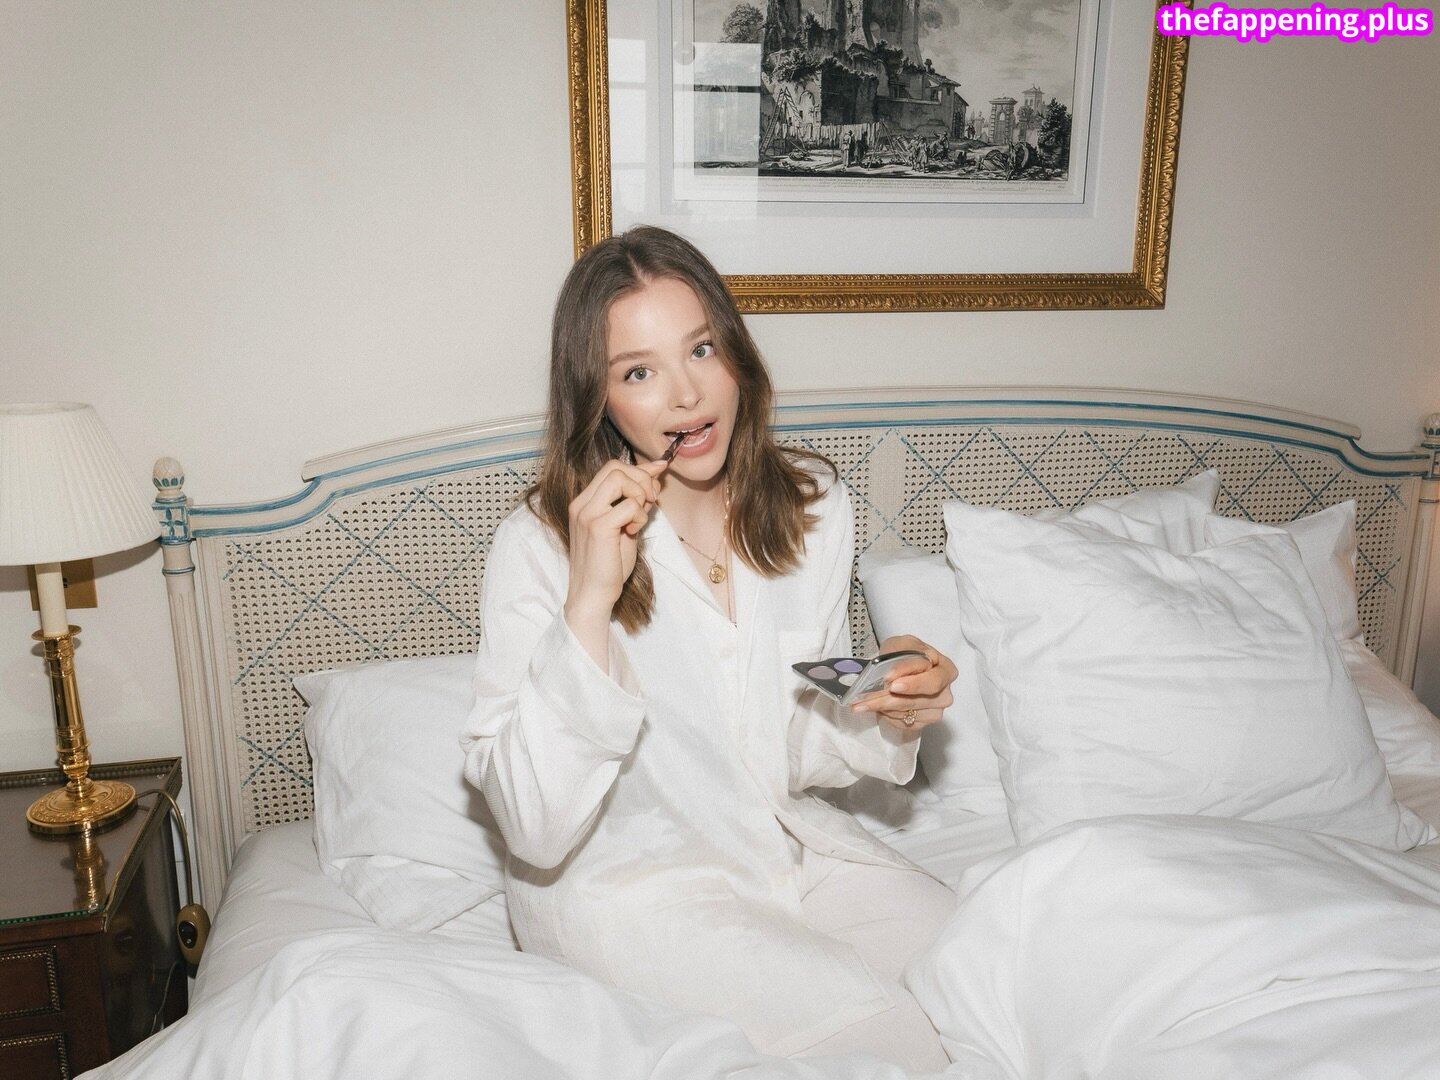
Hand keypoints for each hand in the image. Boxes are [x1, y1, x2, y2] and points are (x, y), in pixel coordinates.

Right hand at [563, 457, 668, 625]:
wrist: (593, 594)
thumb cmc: (609, 565)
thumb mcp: (625, 525)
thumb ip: (635, 500)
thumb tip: (655, 473)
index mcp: (585, 502)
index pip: (612, 468)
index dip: (639, 469)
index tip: (659, 476)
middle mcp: (582, 504)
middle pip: (614, 466)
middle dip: (641, 478)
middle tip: (651, 502)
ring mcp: (587, 513)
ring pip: (619, 478)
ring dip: (639, 494)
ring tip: (640, 518)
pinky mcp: (598, 526)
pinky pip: (629, 505)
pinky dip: (639, 516)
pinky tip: (634, 531)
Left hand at [851, 635, 957, 733]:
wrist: (898, 665)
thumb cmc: (906, 653)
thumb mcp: (903, 645)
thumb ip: (902, 657)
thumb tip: (894, 675)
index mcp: (946, 671)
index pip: (933, 680)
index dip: (913, 683)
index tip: (890, 681)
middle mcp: (944, 693)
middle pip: (920, 701)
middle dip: (891, 699)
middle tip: (869, 697)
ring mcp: (935, 710)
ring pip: (907, 713)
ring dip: (882, 707)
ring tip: (862, 703)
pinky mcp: (922, 722)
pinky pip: (903, 723)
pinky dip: (886, 715)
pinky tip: (876, 707)